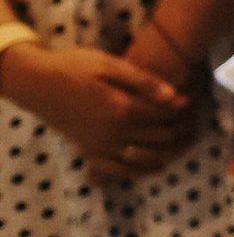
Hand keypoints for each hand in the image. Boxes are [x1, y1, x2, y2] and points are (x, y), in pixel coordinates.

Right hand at [1, 43, 194, 176]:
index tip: (193, 100)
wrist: (37, 83)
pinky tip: (157, 161)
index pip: (167, 116)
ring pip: (146, 159)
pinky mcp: (89, 152)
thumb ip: (144, 82)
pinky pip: (121, 170)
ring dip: (170, 151)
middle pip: (162, 139)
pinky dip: (143, 169)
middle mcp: (113, 133)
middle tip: (193, 119)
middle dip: (183, 130)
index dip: (185, 108)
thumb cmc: (75, 67)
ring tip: (181, 139)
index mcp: (122, 109)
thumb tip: (176, 97)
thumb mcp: (111, 66)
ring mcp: (100, 146)